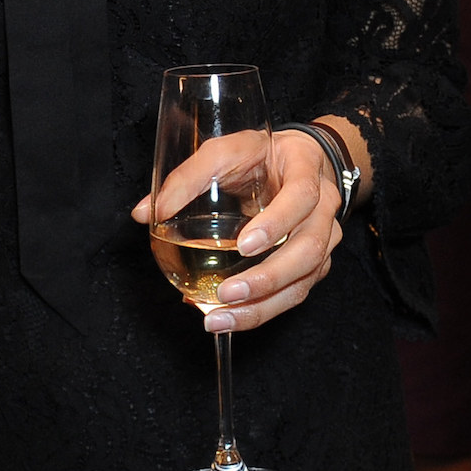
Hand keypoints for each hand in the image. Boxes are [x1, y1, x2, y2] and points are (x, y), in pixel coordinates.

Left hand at [129, 125, 349, 332]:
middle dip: (268, 279)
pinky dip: (260, 310)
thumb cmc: (260, 156)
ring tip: (220, 320)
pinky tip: (227, 317)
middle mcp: (323, 210)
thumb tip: (146, 213)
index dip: (277, 223)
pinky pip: (293, 294)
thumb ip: (187, 178)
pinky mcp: (313, 265)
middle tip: (226, 295)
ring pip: (303, 281)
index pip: (301, 198)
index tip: (245, 245)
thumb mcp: (225, 151)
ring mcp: (324, 241)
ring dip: (262, 306)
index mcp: (307, 171)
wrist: (298, 162)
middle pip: (309, 250)